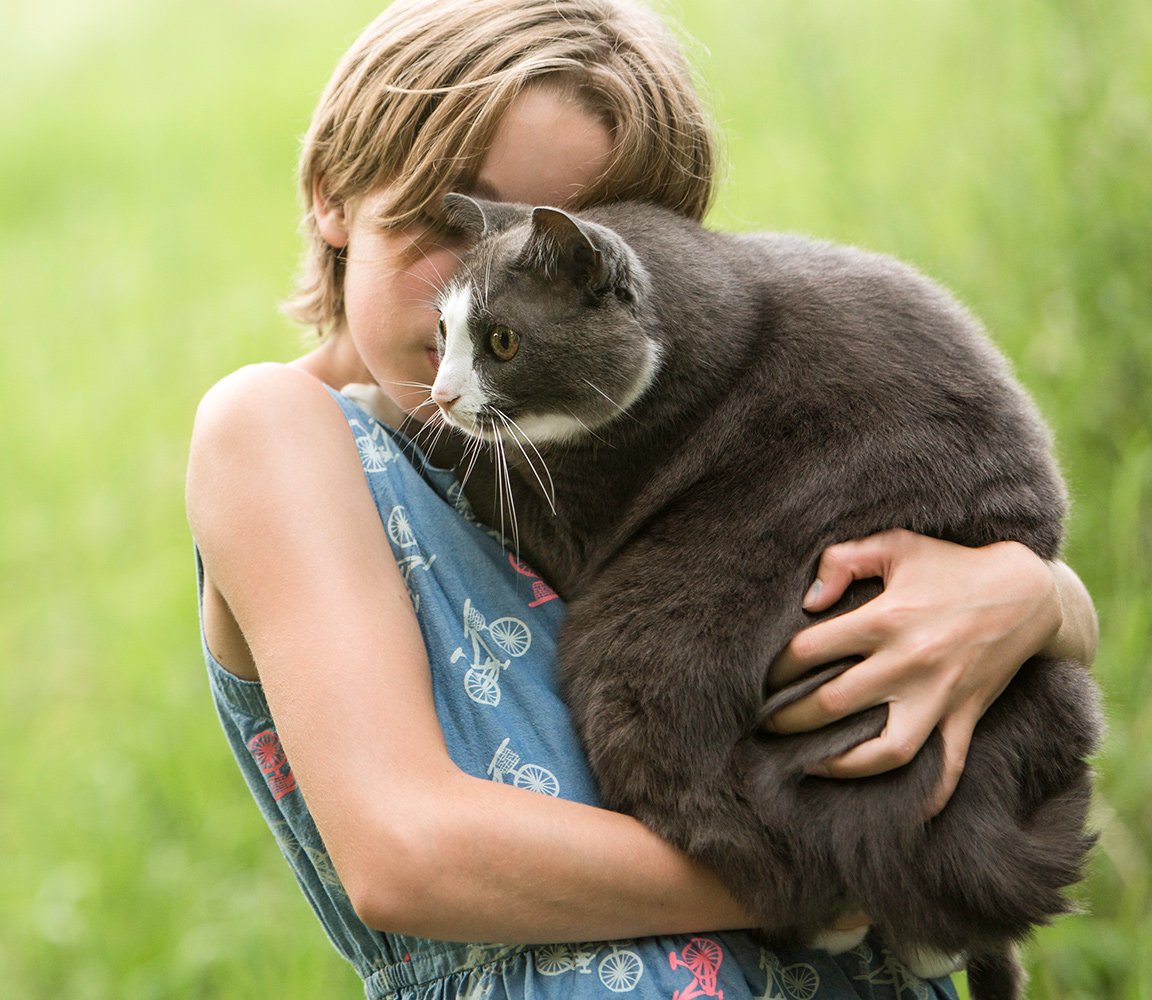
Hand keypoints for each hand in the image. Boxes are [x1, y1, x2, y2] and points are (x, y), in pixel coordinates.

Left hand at [766, 529, 1062, 815]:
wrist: (1027, 592)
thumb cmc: (950, 564)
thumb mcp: (895, 544)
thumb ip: (843, 560)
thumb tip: (809, 601)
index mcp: (887, 618)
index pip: (810, 651)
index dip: (776, 667)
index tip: (760, 677)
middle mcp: (910, 663)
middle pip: (833, 703)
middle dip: (789, 718)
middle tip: (765, 723)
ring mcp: (940, 696)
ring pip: (885, 750)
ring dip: (840, 765)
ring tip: (807, 764)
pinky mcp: (964, 716)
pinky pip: (947, 768)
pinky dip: (926, 796)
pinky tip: (900, 813)